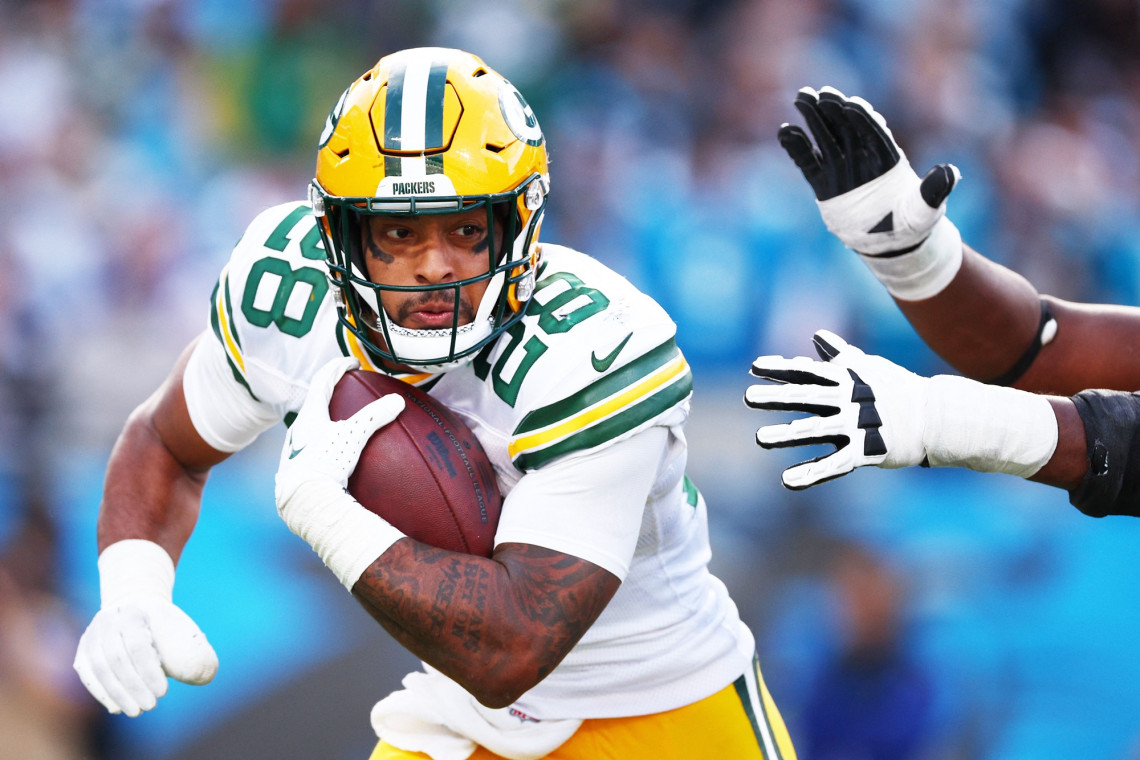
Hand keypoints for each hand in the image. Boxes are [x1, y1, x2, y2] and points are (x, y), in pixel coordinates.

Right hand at [73, 541, 217, 716]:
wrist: (137, 607)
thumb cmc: (165, 626)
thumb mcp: (184, 633)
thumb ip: (196, 654)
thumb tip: (204, 676)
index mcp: (134, 611)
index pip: (138, 645)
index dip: (149, 672)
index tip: (163, 692)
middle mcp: (107, 621)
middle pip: (116, 659)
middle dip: (134, 686)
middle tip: (151, 706)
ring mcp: (92, 635)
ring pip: (99, 668)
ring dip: (118, 693)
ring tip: (136, 711)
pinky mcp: (83, 650)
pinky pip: (87, 674)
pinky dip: (102, 693)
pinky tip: (118, 708)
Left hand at [274, 356, 404, 514]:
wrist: (302, 502)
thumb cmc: (326, 464)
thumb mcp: (354, 436)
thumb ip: (375, 416)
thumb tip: (398, 400)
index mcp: (308, 416)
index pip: (321, 382)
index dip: (337, 368)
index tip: (352, 363)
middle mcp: (297, 431)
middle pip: (313, 405)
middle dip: (329, 394)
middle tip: (346, 390)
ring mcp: (294, 453)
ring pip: (310, 430)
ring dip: (326, 422)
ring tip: (342, 425)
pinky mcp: (296, 474)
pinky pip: (312, 452)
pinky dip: (326, 446)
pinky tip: (337, 460)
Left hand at [745, 330, 929, 488]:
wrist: (936, 417)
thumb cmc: (899, 389)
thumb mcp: (869, 368)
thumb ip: (840, 356)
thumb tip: (818, 336)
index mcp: (847, 379)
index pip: (808, 372)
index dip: (781, 369)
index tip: (754, 366)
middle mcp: (849, 400)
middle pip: (807, 397)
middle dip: (777, 397)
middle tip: (748, 397)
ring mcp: (857, 426)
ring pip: (816, 430)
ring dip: (787, 435)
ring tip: (759, 439)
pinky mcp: (867, 451)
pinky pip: (834, 464)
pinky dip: (811, 473)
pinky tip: (787, 481)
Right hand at [779, 86, 958, 254]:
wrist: (891, 242)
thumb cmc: (911, 223)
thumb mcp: (926, 209)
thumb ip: (934, 190)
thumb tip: (950, 172)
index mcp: (888, 159)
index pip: (873, 134)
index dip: (862, 119)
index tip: (850, 104)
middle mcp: (863, 158)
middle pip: (846, 128)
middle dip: (833, 109)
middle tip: (818, 92)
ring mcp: (842, 169)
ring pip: (826, 138)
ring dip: (813, 118)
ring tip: (801, 97)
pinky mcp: (824, 183)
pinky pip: (808, 163)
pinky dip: (797, 148)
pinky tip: (785, 130)